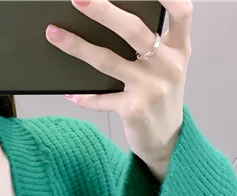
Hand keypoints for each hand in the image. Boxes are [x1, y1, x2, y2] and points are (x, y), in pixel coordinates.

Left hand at [45, 0, 192, 180]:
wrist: (167, 142)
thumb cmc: (161, 98)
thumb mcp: (168, 68)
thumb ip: (154, 44)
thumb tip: (111, 19)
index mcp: (178, 50)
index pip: (182, 13)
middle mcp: (168, 66)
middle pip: (134, 31)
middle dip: (103, 11)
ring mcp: (150, 88)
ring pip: (108, 61)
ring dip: (78, 46)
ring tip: (54, 34)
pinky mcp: (133, 110)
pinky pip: (101, 99)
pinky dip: (83, 96)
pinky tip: (69, 92)